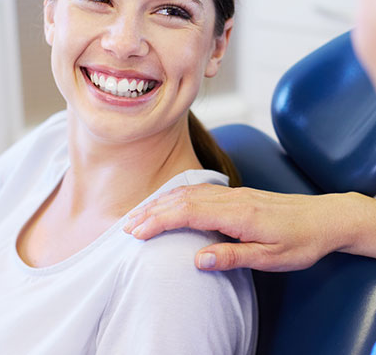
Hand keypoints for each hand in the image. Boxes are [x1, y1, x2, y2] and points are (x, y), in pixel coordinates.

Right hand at [123, 184, 364, 271]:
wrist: (324, 217)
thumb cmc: (300, 241)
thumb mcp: (271, 258)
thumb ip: (234, 256)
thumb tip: (197, 260)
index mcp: (238, 214)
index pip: (187, 213)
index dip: (159, 221)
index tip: (136, 233)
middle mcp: (231, 198)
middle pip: (181, 198)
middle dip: (151, 210)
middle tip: (126, 225)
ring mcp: (232, 193)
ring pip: (187, 191)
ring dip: (160, 201)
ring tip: (139, 214)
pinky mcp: (235, 194)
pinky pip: (198, 190)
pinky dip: (176, 195)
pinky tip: (168, 202)